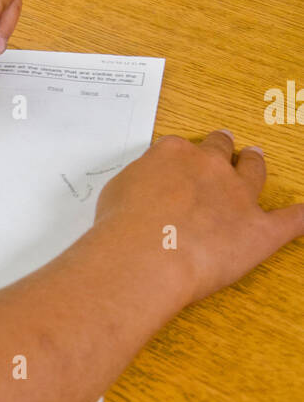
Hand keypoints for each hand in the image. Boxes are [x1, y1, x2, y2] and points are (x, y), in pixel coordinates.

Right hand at [94, 129, 303, 306]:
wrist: (144, 255)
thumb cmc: (122, 227)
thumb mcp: (116, 192)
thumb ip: (139, 184)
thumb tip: (145, 191)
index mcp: (174, 155)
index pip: (181, 148)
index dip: (182, 157)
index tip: (180, 163)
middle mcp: (210, 168)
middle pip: (222, 150)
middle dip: (223, 149)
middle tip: (226, 146)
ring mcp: (238, 197)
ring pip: (254, 172)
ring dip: (255, 165)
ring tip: (256, 159)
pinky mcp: (259, 230)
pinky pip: (291, 220)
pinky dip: (303, 216)